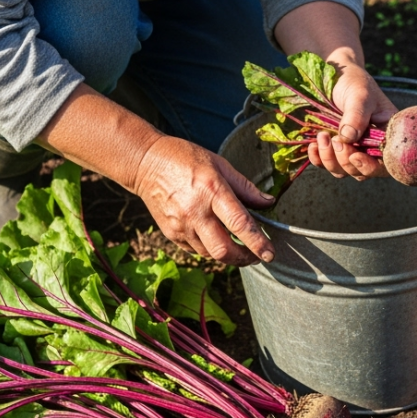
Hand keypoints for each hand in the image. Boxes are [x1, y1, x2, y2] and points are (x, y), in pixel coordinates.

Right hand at [133, 136, 275, 265]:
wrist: (146, 163)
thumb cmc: (186, 159)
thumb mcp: (220, 164)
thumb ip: (245, 187)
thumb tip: (269, 203)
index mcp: (212, 191)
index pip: (239, 223)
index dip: (258, 243)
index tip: (270, 254)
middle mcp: (195, 212)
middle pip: (223, 250)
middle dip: (244, 258)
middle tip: (256, 256)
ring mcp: (180, 226)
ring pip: (210, 254)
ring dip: (228, 255)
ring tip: (238, 246)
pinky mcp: (171, 233)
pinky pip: (196, 250)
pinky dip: (210, 249)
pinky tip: (216, 238)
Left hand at [308, 63, 397, 179]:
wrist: (336, 74)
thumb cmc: (354, 81)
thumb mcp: (360, 94)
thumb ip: (357, 115)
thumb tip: (349, 139)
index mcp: (386, 136)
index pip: (385, 163)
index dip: (371, 167)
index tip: (355, 155)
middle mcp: (371, 147)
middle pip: (361, 171)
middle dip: (346, 160)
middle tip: (334, 139)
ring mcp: (351, 149)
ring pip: (342, 170)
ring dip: (330, 159)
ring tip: (321, 136)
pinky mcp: (333, 149)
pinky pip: (325, 164)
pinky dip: (318, 159)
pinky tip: (312, 145)